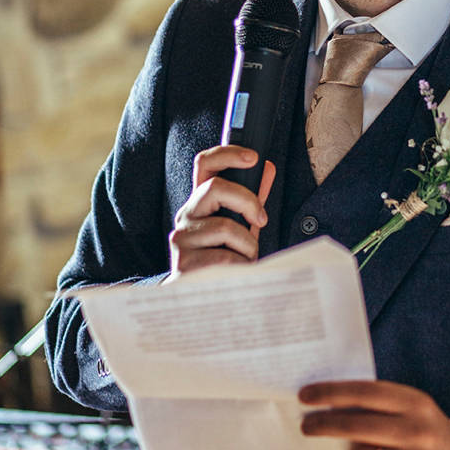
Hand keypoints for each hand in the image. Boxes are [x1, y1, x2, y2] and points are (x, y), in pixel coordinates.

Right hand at [167, 146, 275, 278]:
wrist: (198, 296)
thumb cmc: (222, 256)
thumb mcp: (240, 225)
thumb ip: (251, 199)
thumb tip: (267, 168)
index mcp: (200, 202)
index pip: (204, 164)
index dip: (228, 154)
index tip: (253, 158)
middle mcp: (186, 215)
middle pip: (216, 188)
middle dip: (248, 201)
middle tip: (261, 220)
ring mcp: (182, 239)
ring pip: (226, 227)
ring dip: (247, 246)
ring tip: (244, 258)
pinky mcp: (184, 263)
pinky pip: (225, 258)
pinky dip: (240, 266)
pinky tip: (234, 273)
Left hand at [299, 380, 449, 449]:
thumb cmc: (421, 431)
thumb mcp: (409, 408)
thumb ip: (376, 403)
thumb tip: (325, 404)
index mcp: (416, 403)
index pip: (364, 393)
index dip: (331, 393)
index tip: (305, 395)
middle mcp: (419, 432)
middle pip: (356, 425)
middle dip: (324, 425)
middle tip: (306, 426)